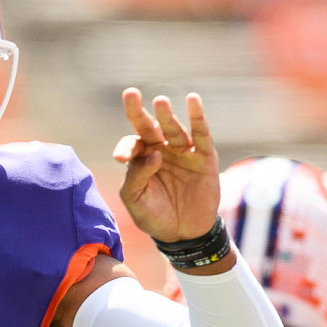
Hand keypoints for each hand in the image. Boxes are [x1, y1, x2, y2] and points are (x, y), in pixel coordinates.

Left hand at [112, 87, 220, 241]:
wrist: (183, 233)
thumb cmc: (153, 215)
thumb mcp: (136, 199)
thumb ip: (137, 176)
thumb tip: (153, 154)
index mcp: (141, 158)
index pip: (131, 144)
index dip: (126, 148)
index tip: (121, 158)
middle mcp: (161, 150)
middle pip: (148, 126)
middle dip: (138, 111)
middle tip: (129, 93)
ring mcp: (183, 152)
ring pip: (173, 128)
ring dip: (166, 115)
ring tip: (159, 102)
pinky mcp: (204, 158)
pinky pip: (201, 134)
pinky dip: (198, 117)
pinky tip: (193, 100)